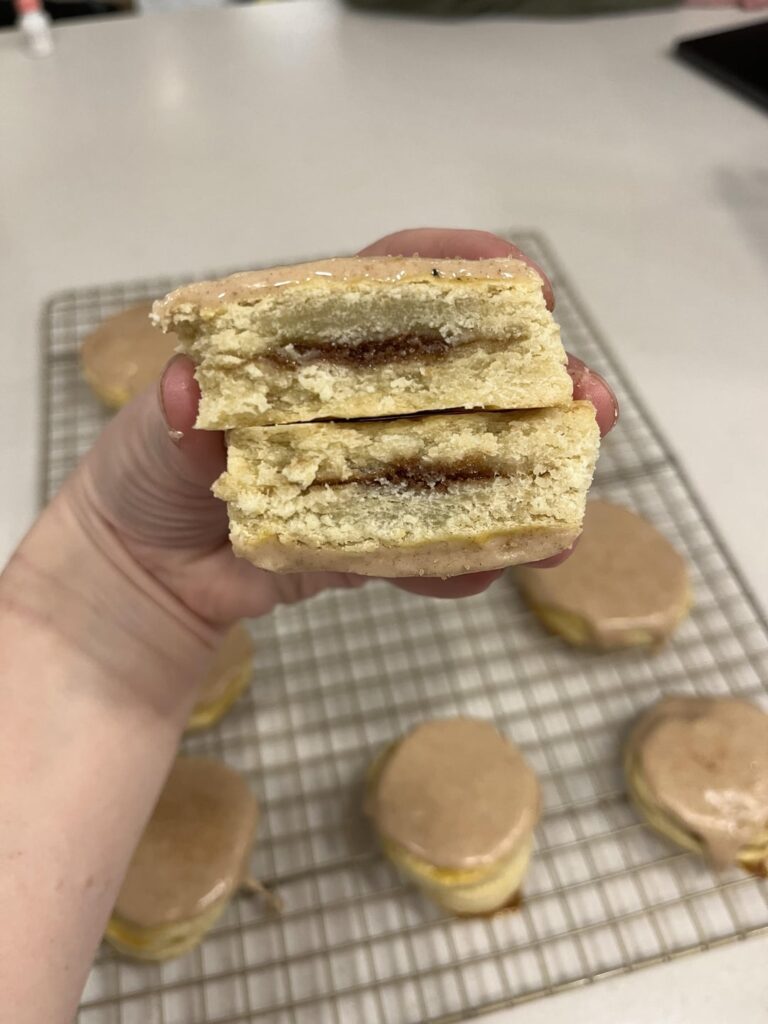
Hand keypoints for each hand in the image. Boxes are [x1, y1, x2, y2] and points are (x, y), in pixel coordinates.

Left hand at [67, 228, 617, 624]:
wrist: (144, 568)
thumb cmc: (145, 472)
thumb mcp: (157, 430)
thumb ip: (181, 416)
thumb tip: (188, 392)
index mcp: (313, 346)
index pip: (393, 288)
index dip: (461, 274)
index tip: (523, 284)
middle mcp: (358, 400)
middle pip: (459, 375)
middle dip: (531, 380)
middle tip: (583, 399)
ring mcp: (374, 469)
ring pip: (464, 460)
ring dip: (527, 473)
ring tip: (570, 498)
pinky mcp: (373, 535)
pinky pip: (428, 545)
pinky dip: (463, 558)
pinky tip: (504, 562)